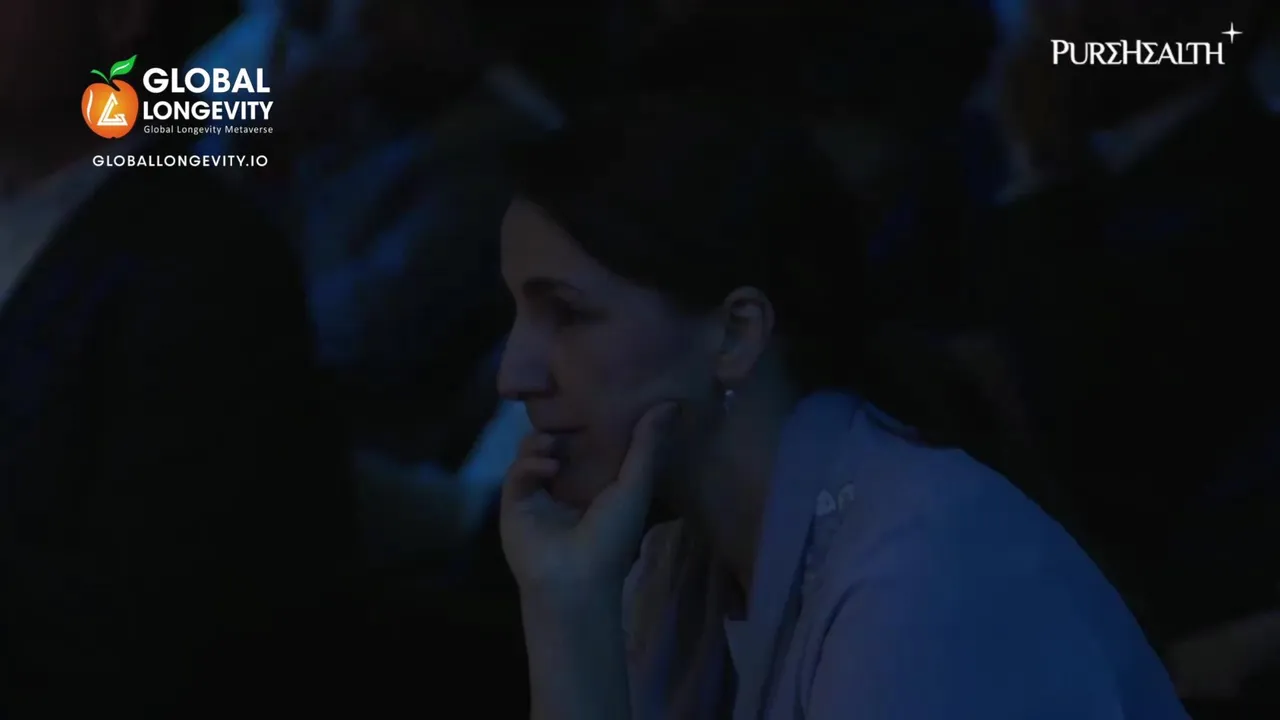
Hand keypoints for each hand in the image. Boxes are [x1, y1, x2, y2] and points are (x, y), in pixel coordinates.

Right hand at [500, 403, 677, 597]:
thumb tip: (670, 404)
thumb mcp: (635, 486)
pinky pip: (516, 474)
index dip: (588, 424)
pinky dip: (529, 465)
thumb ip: (647, 446)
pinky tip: (548, 468)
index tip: (594, 399)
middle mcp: (564, 488)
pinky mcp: (514, 504)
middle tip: (566, 418)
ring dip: (539, 443)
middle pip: (554, 445)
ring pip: (531, 454)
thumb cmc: (612, 537)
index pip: (586, 445)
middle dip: (558, 430)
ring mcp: (537, 496)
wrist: (577, 579)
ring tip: (554, 444)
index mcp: (594, 485)